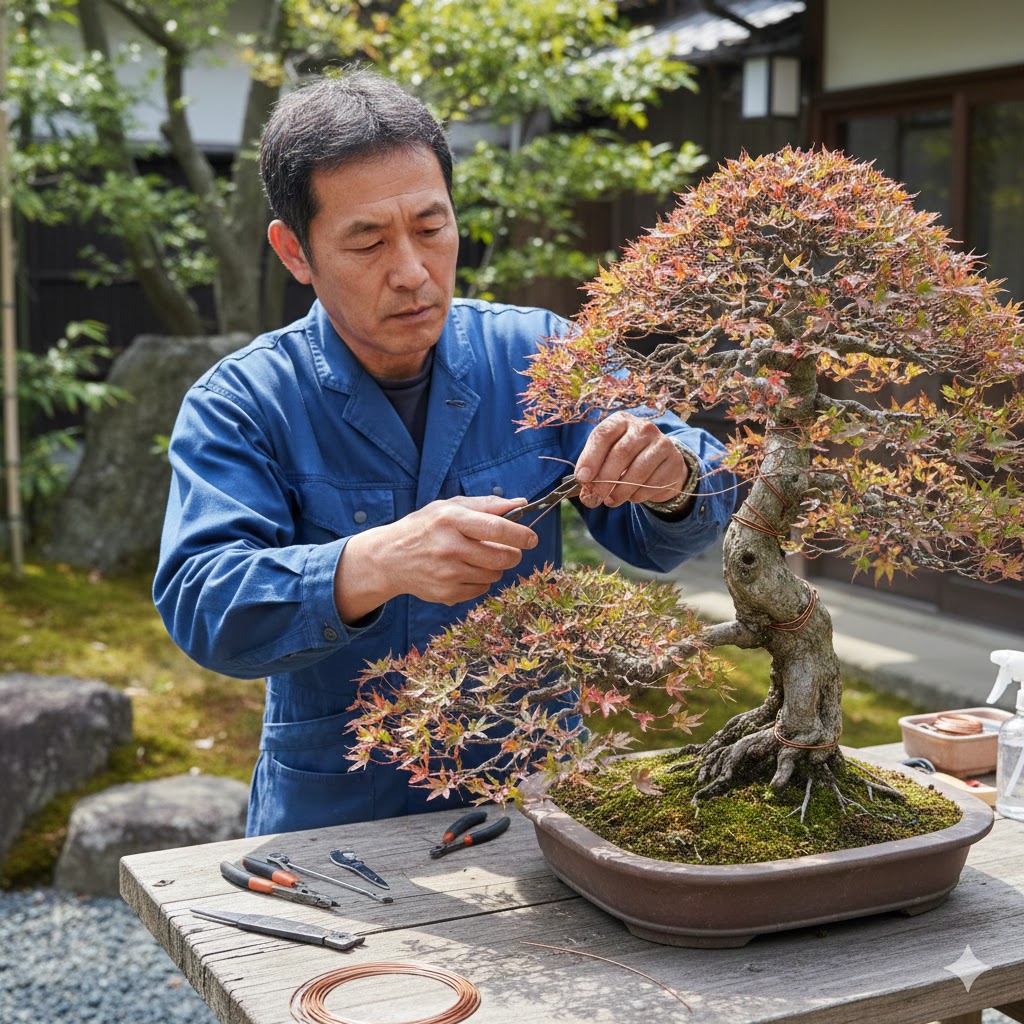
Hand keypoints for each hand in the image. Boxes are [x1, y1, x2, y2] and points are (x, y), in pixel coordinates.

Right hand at [334, 495, 537, 621]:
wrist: (389, 558)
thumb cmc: (425, 527)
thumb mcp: (450, 507)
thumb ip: (487, 504)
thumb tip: (522, 503)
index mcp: (451, 520)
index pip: (497, 528)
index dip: (521, 534)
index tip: (532, 538)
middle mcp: (449, 547)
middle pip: (502, 556)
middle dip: (513, 554)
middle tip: (509, 549)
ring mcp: (448, 573)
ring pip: (494, 574)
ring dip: (495, 567)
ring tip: (478, 557)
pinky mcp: (447, 593)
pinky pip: (481, 589)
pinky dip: (480, 580)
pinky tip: (463, 570)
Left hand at [574, 412, 688, 508]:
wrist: (660, 464)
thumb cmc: (625, 460)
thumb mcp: (606, 459)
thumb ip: (594, 474)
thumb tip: (586, 496)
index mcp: (620, 421)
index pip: (603, 435)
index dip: (591, 457)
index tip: (582, 478)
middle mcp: (643, 428)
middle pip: (621, 453)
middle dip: (605, 478)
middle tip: (596, 496)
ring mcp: (661, 443)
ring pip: (638, 471)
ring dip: (621, 491)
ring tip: (611, 501)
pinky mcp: (673, 461)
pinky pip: (652, 483)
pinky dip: (638, 495)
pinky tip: (632, 496)